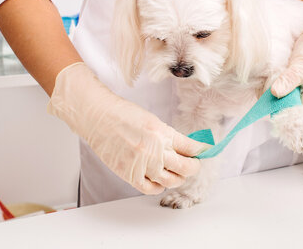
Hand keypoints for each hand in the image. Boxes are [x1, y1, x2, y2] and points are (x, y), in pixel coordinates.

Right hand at [47, 63, 207, 194]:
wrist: (98, 117)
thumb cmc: (123, 114)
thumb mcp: (152, 120)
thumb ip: (168, 136)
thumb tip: (185, 148)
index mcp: (162, 132)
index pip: (191, 147)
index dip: (201, 151)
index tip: (204, 151)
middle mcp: (155, 150)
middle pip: (186, 167)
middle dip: (193, 167)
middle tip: (193, 164)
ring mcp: (142, 164)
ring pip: (171, 180)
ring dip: (178, 178)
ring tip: (177, 173)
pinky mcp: (129, 174)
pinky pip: (150, 188)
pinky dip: (159, 186)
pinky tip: (159, 179)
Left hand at [271, 0, 302, 113]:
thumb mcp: (300, 67)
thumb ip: (288, 81)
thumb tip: (274, 92)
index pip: (294, 115)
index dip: (280, 107)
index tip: (271, 94)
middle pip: (285, 110)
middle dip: (275, 98)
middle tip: (275, 80)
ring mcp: (300, 98)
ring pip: (279, 102)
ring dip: (272, 91)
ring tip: (277, 76)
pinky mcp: (293, 91)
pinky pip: (278, 95)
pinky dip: (273, 87)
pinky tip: (275, 77)